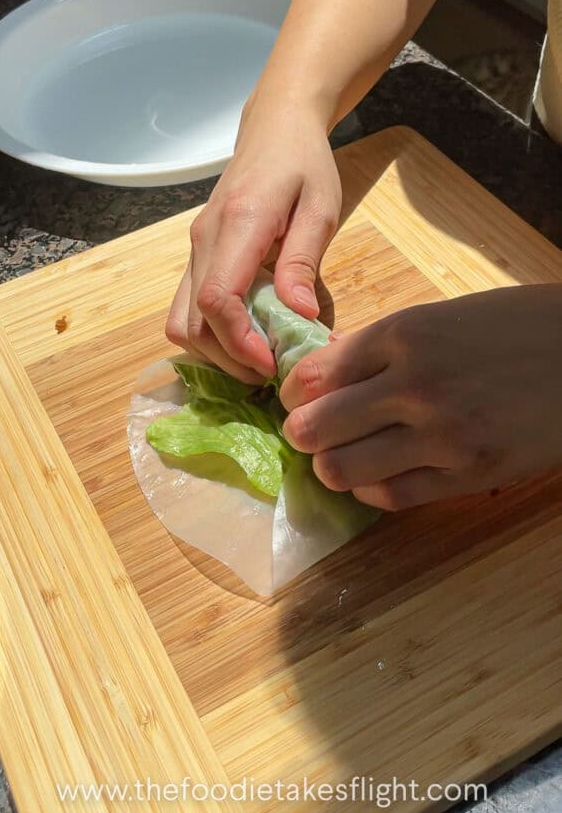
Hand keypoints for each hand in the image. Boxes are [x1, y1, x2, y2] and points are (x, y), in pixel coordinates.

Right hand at [165, 96, 341, 381]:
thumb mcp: (320, 207)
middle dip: (230, 359)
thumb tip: (299, 316)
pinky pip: (185, 310)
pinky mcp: (195, 256)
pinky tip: (244, 339)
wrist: (274, 128)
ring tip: (259, 359)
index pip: (218, 299)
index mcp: (239, 224)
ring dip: (215, 353)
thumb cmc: (304, 164)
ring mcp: (194, 249)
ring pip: (181, 323)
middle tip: (273, 371)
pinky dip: (208, 336)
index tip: (272, 363)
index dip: (240, 343)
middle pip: (193, 323)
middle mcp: (204, 240)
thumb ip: (304, 262)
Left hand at [281, 285, 561, 509]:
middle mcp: (414, 384)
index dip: (292, 394)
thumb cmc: (519, 326)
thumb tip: (325, 366)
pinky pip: (391, 496)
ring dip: (331, 467)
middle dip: (302, 434)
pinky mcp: (469, 474)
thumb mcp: (444, 316)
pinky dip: (370, 490)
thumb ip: (383, 344)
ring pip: (343, 469)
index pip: (313, 375)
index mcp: (404, 333)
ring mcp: (442, 435)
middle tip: (310, 435)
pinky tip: (374, 478)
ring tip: (339, 460)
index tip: (295, 401)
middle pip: (316, 426)